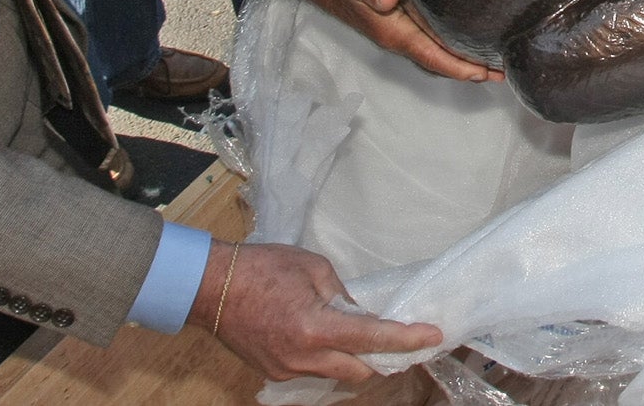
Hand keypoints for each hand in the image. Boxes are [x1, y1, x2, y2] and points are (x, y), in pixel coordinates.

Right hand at [193, 241, 441, 383]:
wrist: (211, 288)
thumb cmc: (262, 268)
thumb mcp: (313, 268)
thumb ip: (342, 296)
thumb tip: (359, 314)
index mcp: (315, 328)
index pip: (372, 338)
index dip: (406, 339)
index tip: (432, 336)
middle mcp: (303, 357)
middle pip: (360, 371)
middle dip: (383, 358)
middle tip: (402, 339)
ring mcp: (287, 370)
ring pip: (336, 375)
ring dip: (354, 358)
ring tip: (363, 335)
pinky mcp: (274, 372)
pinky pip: (313, 371)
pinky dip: (328, 358)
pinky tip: (327, 338)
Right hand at [320, 0, 502, 83]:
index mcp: (393, 32)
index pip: (433, 56)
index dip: (461, 67)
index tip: (488, 74)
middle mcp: (402, 32)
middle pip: (442, 56)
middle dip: (472, 66)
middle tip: (505, 70)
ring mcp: (404, 22)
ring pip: (440, 44)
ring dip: (467, 52)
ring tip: (497, 54)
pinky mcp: (406, 8)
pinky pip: (435, 29)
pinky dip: (456, 33)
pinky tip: (473, 25)